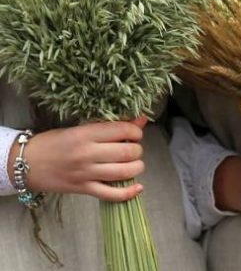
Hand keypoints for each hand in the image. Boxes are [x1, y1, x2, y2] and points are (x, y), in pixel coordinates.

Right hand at [8, 118, 147, 201]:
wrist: (25, 163)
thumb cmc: (54, 142)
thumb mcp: (79, 128)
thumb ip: (109, 126)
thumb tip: (140, 120)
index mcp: (85, 134)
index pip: (122, 131)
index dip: (136, 132)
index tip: (135, 134)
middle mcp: (87, 154)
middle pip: (127, 152)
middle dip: (137, 150)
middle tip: (133, 149)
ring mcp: (85, 174)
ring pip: (124, 172)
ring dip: (137, 167)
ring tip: (134, 164)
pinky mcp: (83, 189)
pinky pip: (111, 194)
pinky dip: (129, 193)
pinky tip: (138, 188)